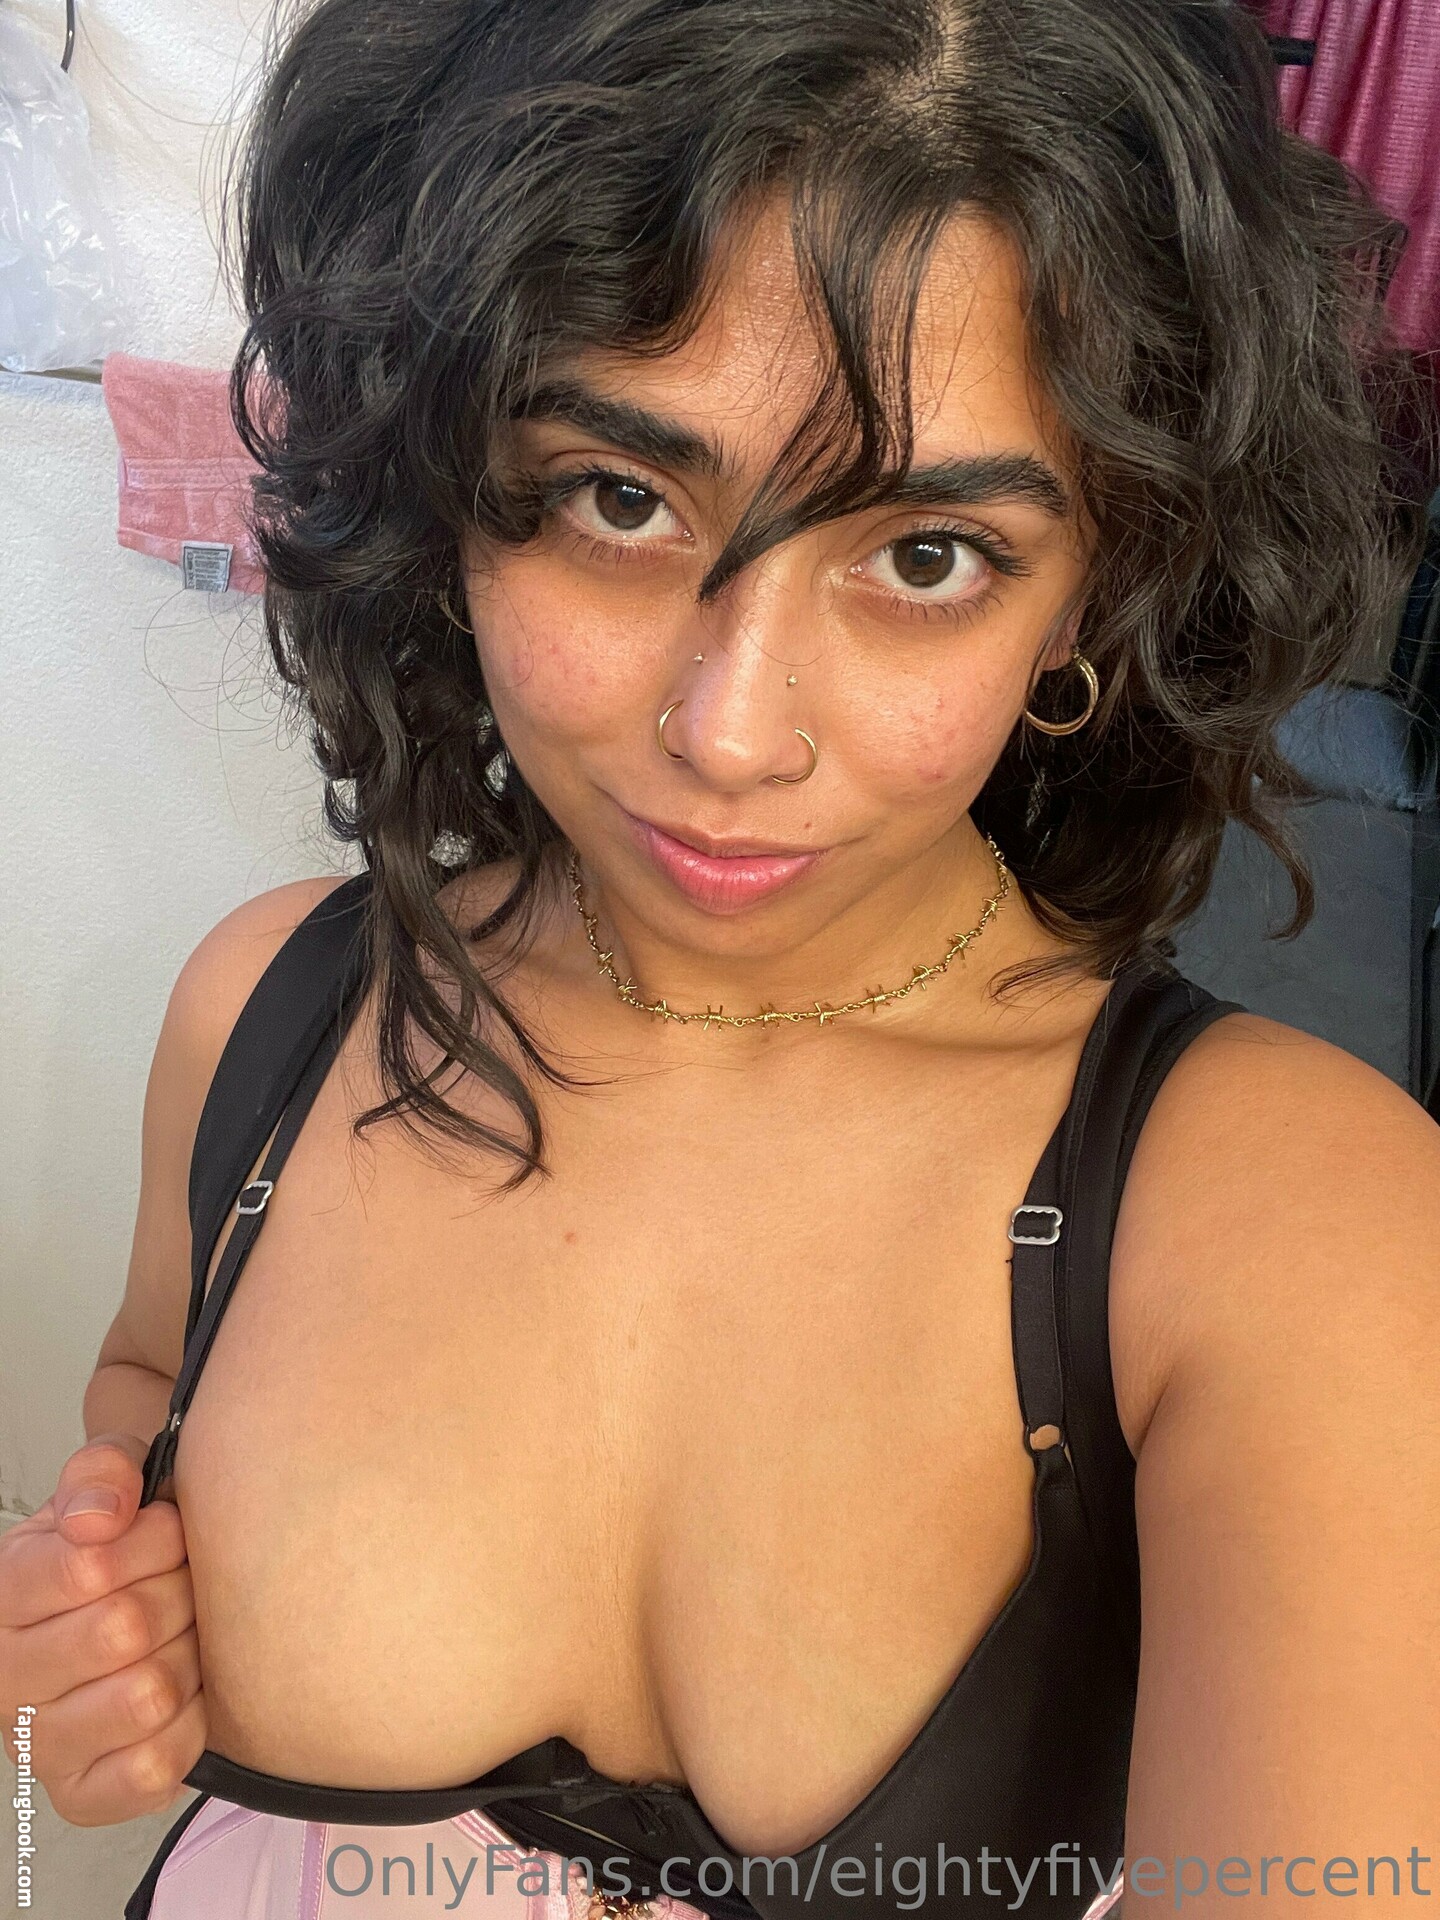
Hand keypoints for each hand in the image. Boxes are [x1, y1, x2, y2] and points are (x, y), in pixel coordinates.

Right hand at [0, 1433, 205, 1823]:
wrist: (135, 1603)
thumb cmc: (121, 1546)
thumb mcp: (108, 1485)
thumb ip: (102, 1474)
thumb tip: (100, 1517)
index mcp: (4, 1595)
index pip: (91, 1566)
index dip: (156, 1540)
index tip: (169, 1532)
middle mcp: (6, 1677)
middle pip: (126, 1629)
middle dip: (179, 1594)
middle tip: (183, 1585)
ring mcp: (38, 1743)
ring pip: (146, 1696)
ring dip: (187, 1657)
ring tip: (182, 1637)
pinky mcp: (82, 1795)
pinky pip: (154, 1766)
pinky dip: (189, 1724)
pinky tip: (183, 1693)